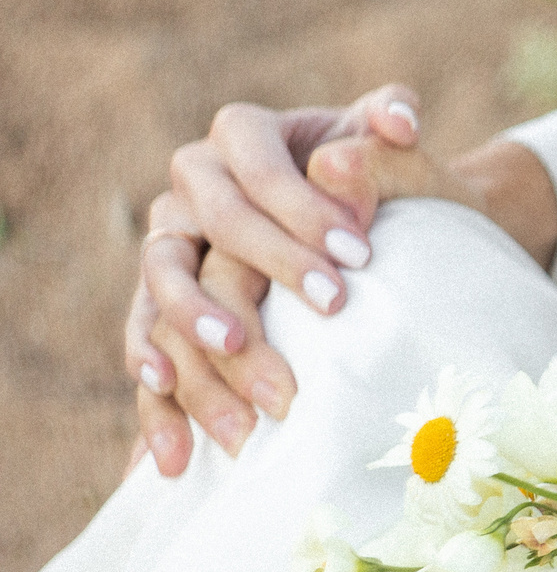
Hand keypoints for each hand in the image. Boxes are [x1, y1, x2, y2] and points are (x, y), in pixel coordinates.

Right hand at [128, 87, 423, 473]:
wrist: (371, 227)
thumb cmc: (383, 179)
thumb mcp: (394, 147)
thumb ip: (392, 126)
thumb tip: (398, 121)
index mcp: (240, 136)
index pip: (255, 171)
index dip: (300, 212)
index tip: (359, 259)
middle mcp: (192, 186)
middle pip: (205, 230)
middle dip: (262, 280)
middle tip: (329, 318)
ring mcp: (170, 244)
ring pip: (159, 287)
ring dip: (197, 341)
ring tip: (246, 390)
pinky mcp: (162, 303)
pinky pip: (144, 344)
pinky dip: (156, 396)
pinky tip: (176, 449)